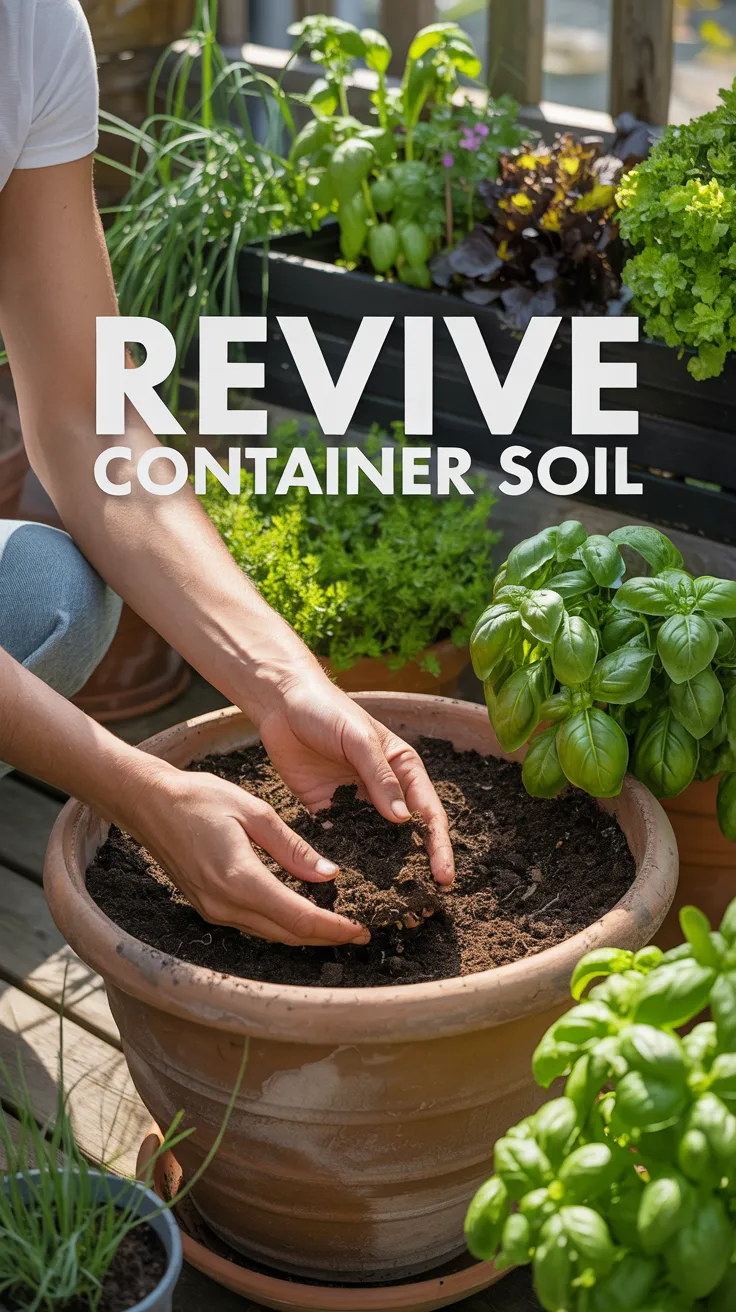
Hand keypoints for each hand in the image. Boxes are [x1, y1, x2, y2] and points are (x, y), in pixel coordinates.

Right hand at [126, 765, 371, 946]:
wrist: (149, 803)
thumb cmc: (200, 798)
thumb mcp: (255, 812)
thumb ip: (293, 848)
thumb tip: (329, 874)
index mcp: (241, 879)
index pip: (298, 917)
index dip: (333, 928)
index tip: (360, 929)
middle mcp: (226, 905)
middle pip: (287, 934)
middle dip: (326, 937)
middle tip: (359, 933)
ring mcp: (214, 910)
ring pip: (271, 934)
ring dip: (305, 934)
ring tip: (337, 926)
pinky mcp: (209, 908)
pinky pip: (254, 925)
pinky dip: (282, 925)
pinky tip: (301, 914)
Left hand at [252, 669, 455, 886]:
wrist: (281, 702)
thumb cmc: (328, 709)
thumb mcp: (358, 739)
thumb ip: (379, 777)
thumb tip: (402, 821)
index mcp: (403, 768)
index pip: (427, 813)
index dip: (438, 846)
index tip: (443, 877)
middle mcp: (384, 789)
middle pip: (405, 836)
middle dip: (415, 869)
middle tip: (422, 904)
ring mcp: (355, 801)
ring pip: (374, 844)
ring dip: (381, 872)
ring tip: (387, 905)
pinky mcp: (326, 809)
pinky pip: (339, 839)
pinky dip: (344, 860)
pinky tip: (345, 886)